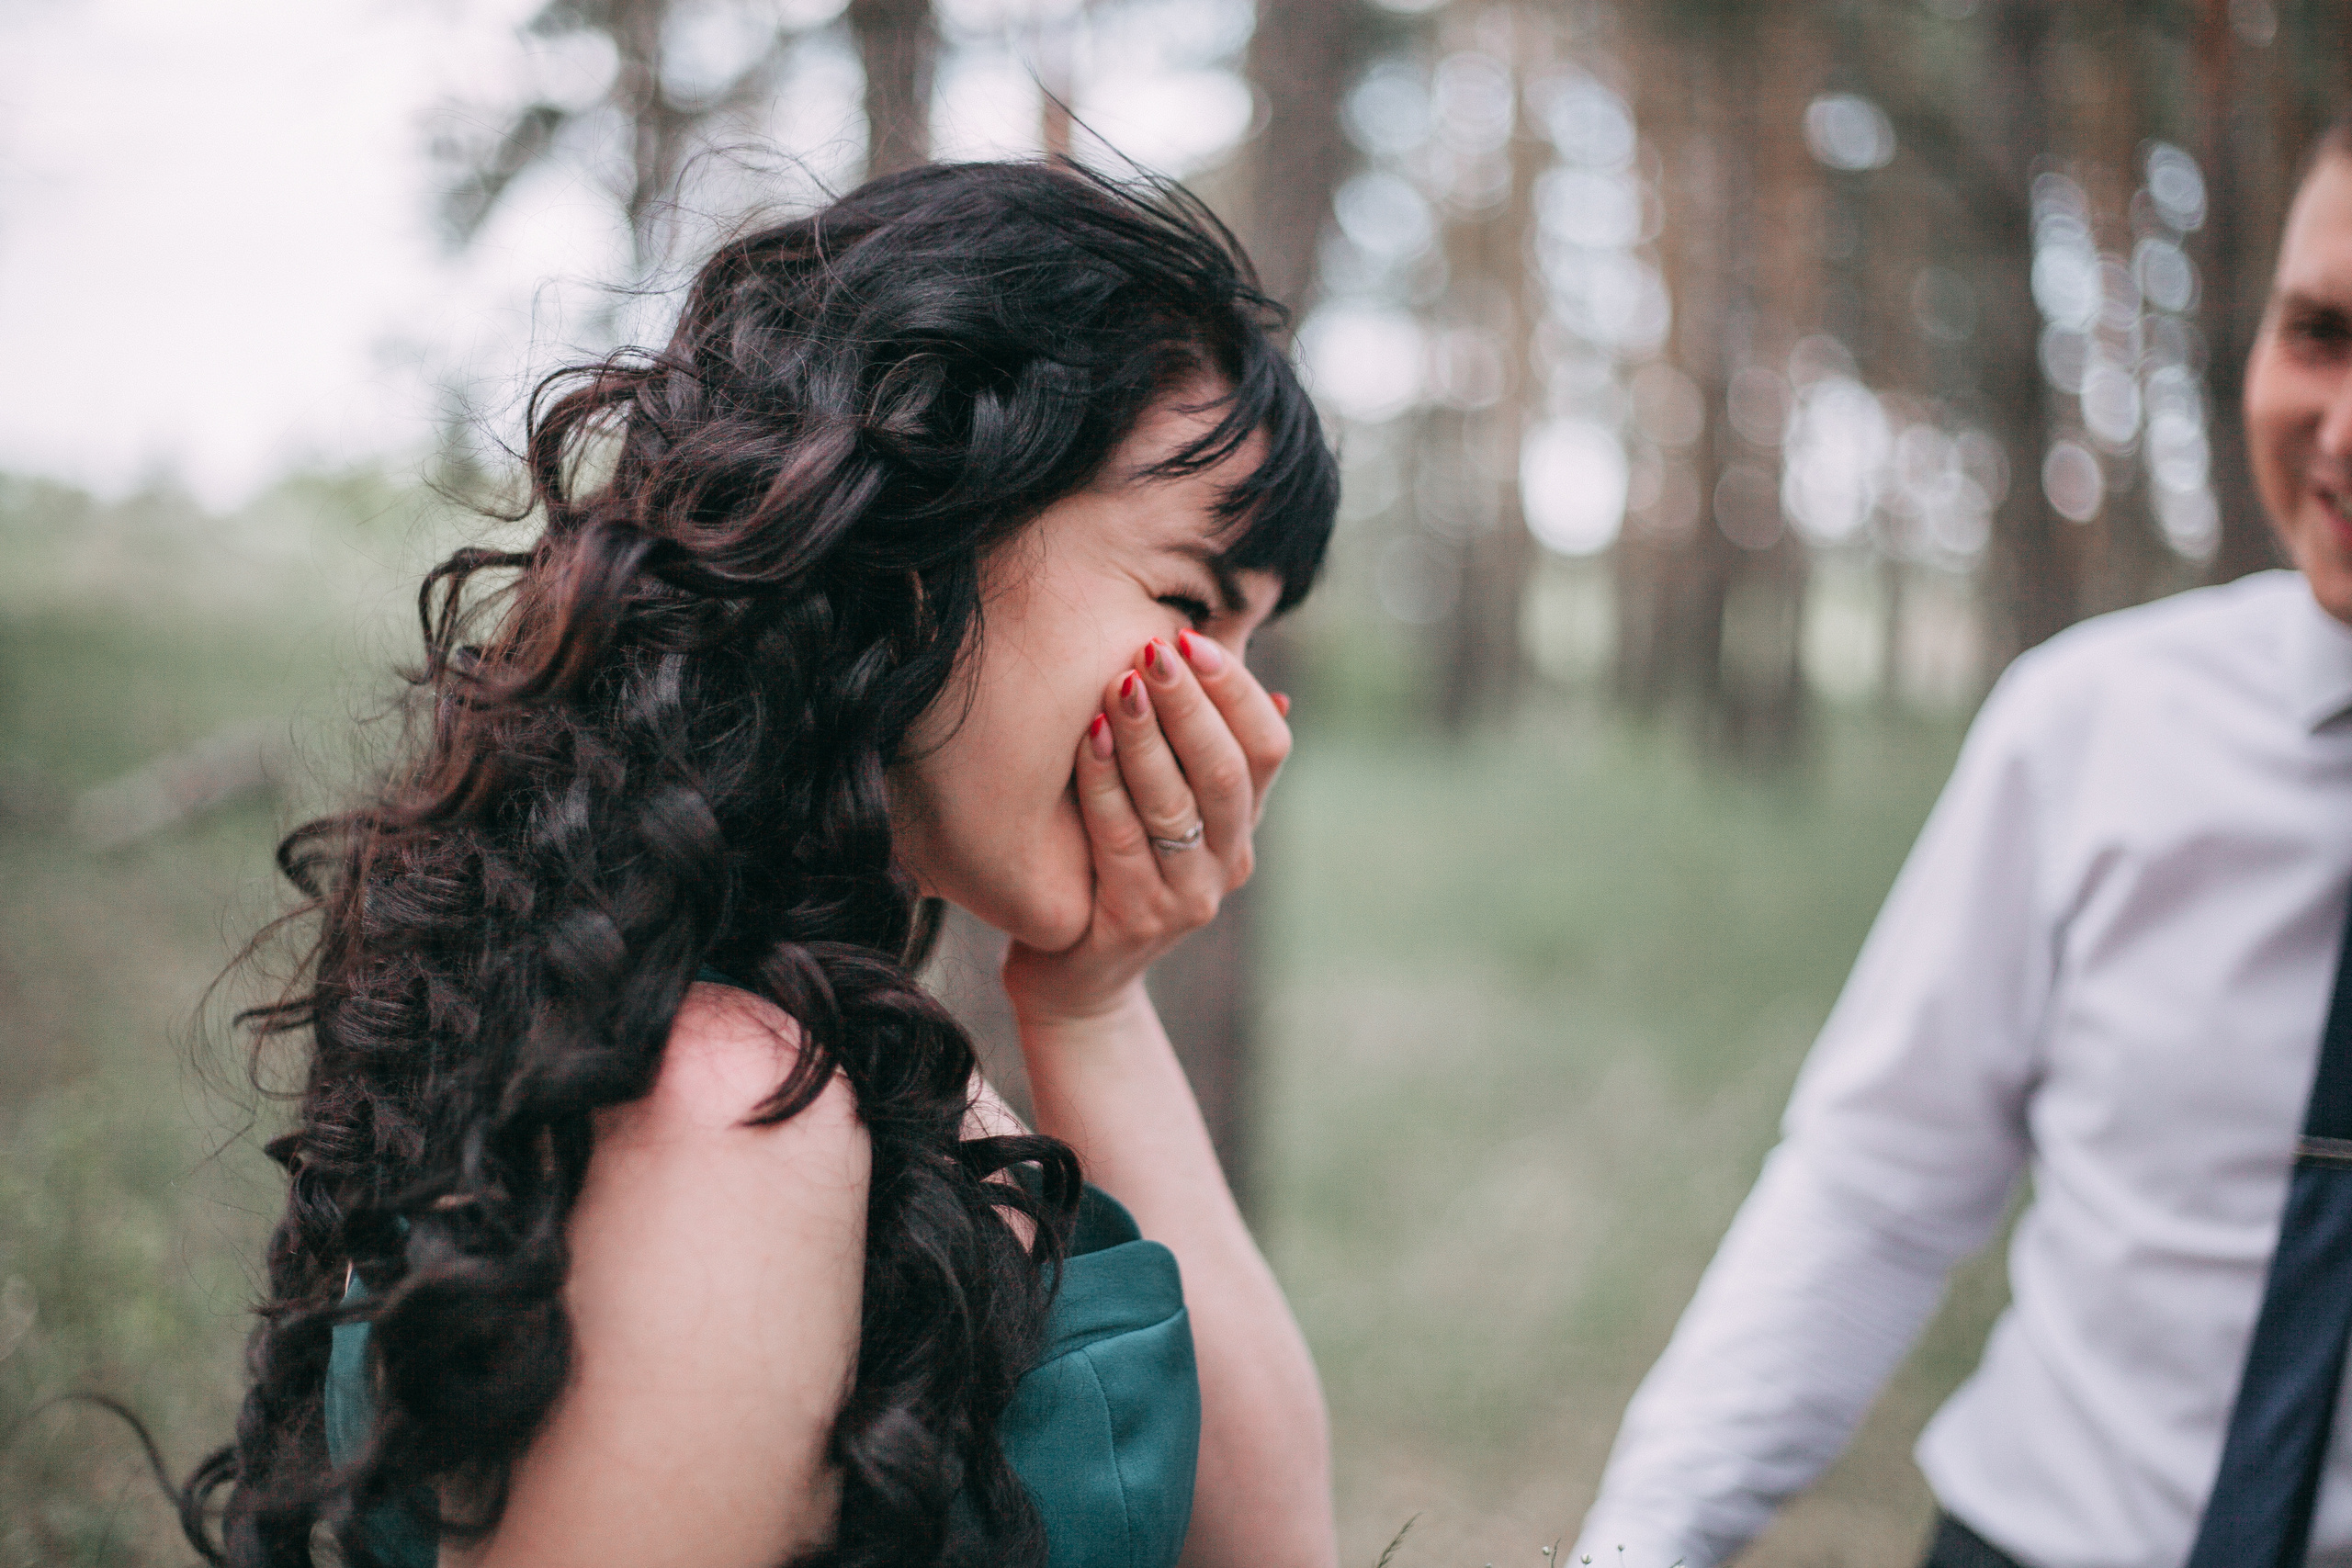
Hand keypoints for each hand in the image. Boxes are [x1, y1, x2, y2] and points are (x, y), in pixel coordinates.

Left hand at [1001, 631, 1291, 1029]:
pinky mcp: (1135, 922)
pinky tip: (1086, 740)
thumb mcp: (1163, 802)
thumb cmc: (1113, 867)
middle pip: (1225, 772)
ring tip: (1117, 683)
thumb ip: (1195, 741)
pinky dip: (1105, 786)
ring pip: (1175, 806)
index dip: (1235, 690)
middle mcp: (1228, 861)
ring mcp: (1186, 898)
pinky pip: (1122, 843)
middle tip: (1154, 648)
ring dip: (1146, 739)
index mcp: (1242, 823)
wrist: (1075, 977)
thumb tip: (1245, 655)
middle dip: (1190, 703)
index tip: (1191, 636)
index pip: (1268, 746)